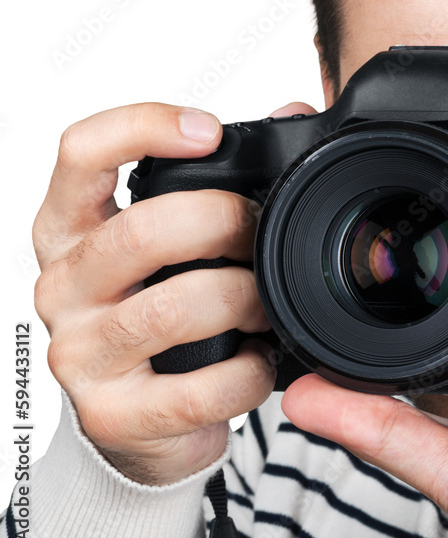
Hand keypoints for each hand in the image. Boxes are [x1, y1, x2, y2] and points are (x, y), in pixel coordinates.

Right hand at [33, 101, 313, 484]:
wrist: (139, 426)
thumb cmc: (160, 321)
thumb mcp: (172, 249)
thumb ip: (219, 183)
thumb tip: (295, 112)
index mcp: (70, 231)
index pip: (81, 153)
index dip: (144, 127)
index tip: (209, 130)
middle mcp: (62, 286)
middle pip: (141, 232)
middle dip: (223, 224)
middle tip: (260, 232)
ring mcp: (80, 354)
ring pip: (174, 308)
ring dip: (244, 299)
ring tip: (267, 304)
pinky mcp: (114, 414)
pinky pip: (200, 388)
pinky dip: (248, 373)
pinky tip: (258, 361)